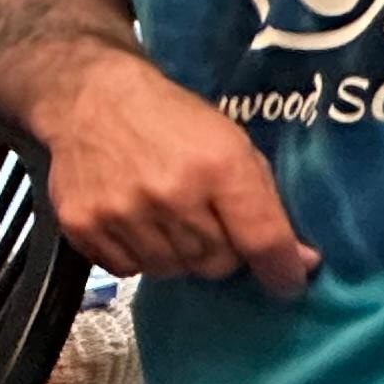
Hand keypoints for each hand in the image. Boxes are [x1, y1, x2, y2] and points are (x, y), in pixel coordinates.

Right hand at [38, 57, 317, 296]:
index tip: (288, 283)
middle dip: (221, 251)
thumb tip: (300, 262)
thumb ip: (265, 203)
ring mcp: (122, 213)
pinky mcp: (82, 225)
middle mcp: (170, 194)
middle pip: (216, 264)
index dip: (281, 270)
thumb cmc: (172, 120)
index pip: (261, 240)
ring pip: (172, 270)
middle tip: (206, 223)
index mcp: (217, 167)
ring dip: (177, 254)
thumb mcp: (231, 145)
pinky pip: (127, 268)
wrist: (92, 100)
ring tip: (167, 220)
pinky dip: (137, 255)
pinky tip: (134, 224)